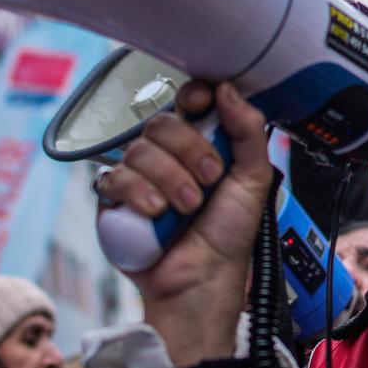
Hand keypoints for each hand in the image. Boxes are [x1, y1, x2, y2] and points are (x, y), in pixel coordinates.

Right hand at [96, 81, 273, 366]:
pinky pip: (113, 177)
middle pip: (162, 122)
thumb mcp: (254, 178)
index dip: (194, 97)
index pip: (189, 100)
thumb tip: (228, 88)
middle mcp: (169, 154)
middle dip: (190, 151)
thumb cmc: (230, 234)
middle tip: (210, 180)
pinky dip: (138, 193)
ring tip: (187, 207)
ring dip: (169, 178)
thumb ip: (247, 130)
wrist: (203, 279)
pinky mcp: (115, 200)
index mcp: (202, 142)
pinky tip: (156, 213)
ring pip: (139, 149)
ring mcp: (140, 175)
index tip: (203, 107)